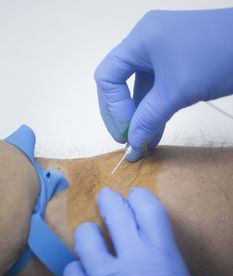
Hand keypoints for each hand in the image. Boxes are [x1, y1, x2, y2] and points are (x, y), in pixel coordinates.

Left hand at [63, 188, 220, 275]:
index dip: (140, 197)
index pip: (148, 209)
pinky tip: (83, 275)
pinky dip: (76, 271)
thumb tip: (148, 248)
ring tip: (91, 237)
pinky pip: (71, 274)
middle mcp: (133, 261)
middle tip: (106, 198)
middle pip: (115, 214)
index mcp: (163, 256)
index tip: (134, 195)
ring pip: (86, 239)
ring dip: (88, 235)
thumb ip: (162, 262)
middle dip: (109, 201)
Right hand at [95, 9, 232, 160]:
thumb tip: (132, 142)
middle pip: (119, 82)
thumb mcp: (178, 92)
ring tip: (141, 142)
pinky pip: (157, 89)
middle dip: (122, 113)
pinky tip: (154, 132)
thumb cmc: (218, 57)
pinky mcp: (176, 63)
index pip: (108, 76)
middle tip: (127, 138)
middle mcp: (146, 43)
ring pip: (140, 89)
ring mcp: (162, 52)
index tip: (125, 131)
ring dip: (140, 116)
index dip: (113, 107)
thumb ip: (149, 118)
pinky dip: (155, 110)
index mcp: (141, 40)